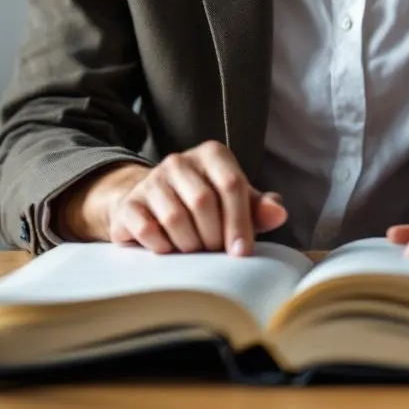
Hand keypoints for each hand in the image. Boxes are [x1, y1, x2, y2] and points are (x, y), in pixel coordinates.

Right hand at [58, 141, 287, 255]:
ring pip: (175, 219)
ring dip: (189, 245)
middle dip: (213, 237)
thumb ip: (259, 209)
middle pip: (203, 203)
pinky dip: (163, 248)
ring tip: (194, 250)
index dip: (240, 222)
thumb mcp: (236, 205)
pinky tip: (169, 249)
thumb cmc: (206, 209)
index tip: (241, 252)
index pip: (231, 184)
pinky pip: (148, 230)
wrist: (152, 208)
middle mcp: (179, 161)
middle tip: (215, 252)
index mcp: (212, 155)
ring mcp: (151, 180)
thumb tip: (278, 213)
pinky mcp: (129, 203)